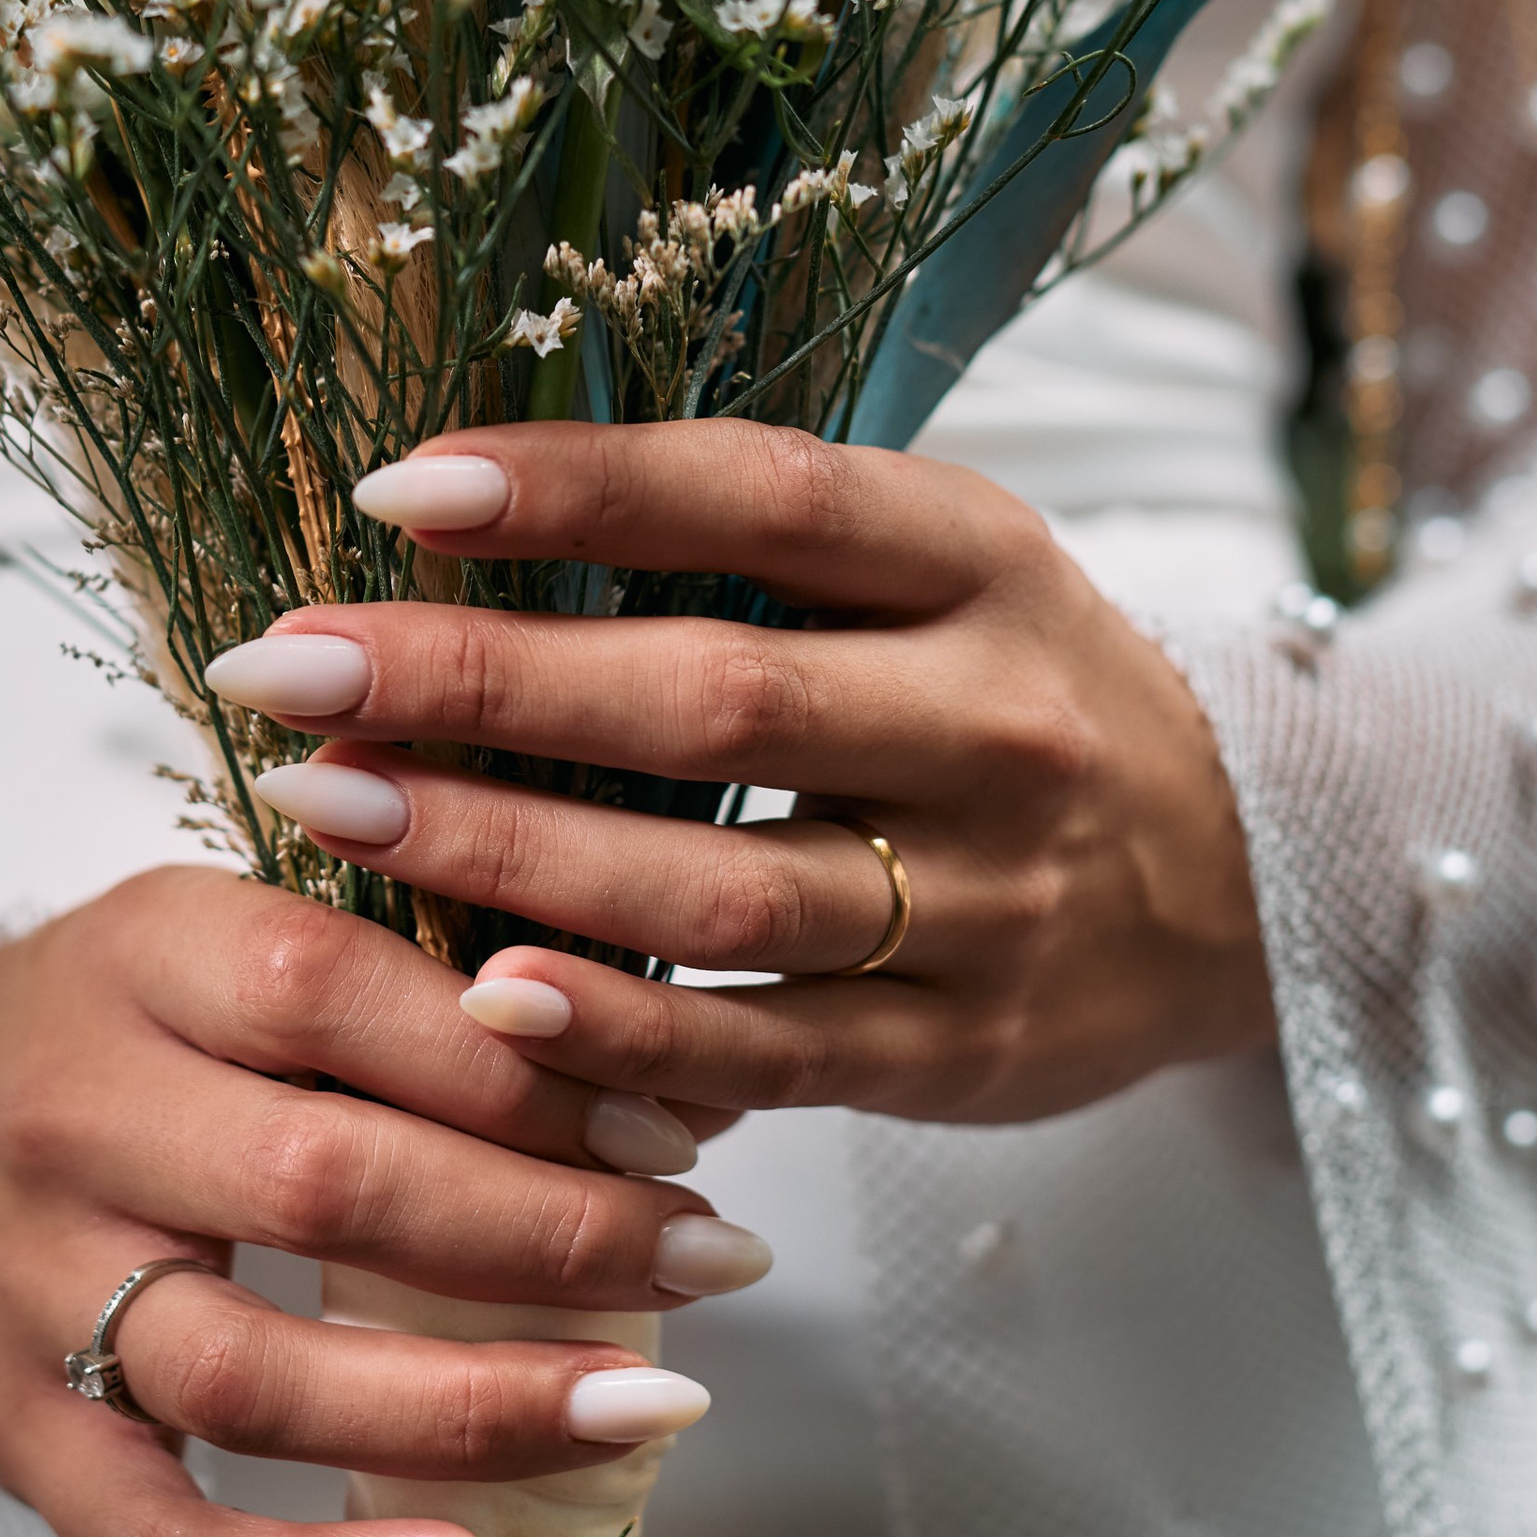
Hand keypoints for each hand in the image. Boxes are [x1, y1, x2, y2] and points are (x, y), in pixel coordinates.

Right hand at [0, 866, 758, 1536]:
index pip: (341, 996)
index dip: (525, 1066)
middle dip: (551, 1234)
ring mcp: (32, 1294)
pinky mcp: (14, 1440)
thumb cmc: (105, 1029)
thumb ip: (394, 975)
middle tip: (714, 1256)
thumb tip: (641, 1056)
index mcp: (140, 956)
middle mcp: (72, 1117)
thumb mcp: (220, 937)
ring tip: (647, 1408)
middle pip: (327, 1186)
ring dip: (476, 1407)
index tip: (676, 1125)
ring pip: (258, 1375)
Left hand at [206, 423, 1272, 1127]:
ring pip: (721, 883)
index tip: (395, 488)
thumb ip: (751, 538)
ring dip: (504, 854)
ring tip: (330, 808)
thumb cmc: (1010, 693)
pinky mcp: (966, 1049)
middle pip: (714, 696)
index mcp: (980, 559)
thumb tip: (464, 496)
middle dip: (479, 682)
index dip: (579, 487)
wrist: (1248, 881)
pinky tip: (482, 998)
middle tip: (288, 668)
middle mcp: (999, 719)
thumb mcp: (936, 570)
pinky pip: (769, 1047)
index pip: (764, 498)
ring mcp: (991, 896)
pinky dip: (621, 1028)